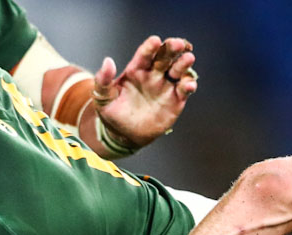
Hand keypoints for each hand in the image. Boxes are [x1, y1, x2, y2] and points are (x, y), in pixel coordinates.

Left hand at [93, 36, 197, 152]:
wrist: (125, 135)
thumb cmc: (112, 113)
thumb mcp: (102, 98)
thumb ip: (103, 80)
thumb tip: (107, 61)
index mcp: (136, 69)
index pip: (144, 54)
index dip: (150, 47)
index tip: (155, 41)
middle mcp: (153, 74)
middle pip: (165, 57)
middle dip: (171, 49)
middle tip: (177, 44)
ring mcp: (166, 86)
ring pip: (177, 69)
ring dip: (183, 63)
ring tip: (188, 58)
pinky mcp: (176, 99)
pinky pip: (184, 89)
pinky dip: (189, 85)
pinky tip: (189, 85)